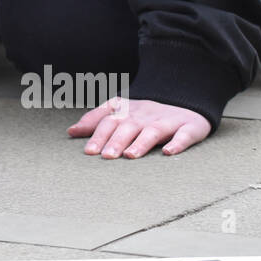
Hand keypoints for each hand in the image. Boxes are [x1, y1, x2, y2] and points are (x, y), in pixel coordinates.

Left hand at [68, 97, 210, 157]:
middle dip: (116, 140)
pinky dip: (177, 143)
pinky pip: (184, 135)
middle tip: (105, 157)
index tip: (88, 151)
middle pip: (129, 126)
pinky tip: (168, 152)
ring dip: (141, 143)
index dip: (98, 133)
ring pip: (153, 131)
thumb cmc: (148, 115)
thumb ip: (96, 121)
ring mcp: (168, 120)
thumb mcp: (122, 113)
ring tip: (129, 156)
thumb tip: (71, 131)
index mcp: (129, 110)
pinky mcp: (190, 128)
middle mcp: (146, 114)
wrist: (188, 103)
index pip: (110, 119)